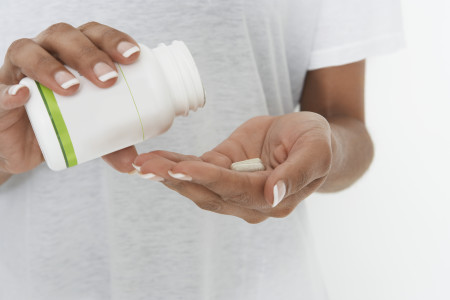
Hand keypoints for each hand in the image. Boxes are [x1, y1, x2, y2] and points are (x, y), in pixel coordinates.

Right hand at [0, 21, 139, 175]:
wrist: (23, 146)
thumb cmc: (62, 124)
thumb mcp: (92, 133)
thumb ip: (112, 144)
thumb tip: (133, 163)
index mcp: (74, 54)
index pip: (94, 34)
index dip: (113, 39)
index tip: (133, 57)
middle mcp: (46, 53)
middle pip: (65, 36)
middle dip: (89, 54)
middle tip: (108, 79)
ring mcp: (19, 70)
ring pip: (30, 51)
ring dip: (52, 67)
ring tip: (72, 89)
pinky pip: (0, 88)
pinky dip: (11, 90)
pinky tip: (23, 94)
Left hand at [133, 112, 332, 222]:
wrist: (310, 138)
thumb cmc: (318, 143)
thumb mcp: (316, 151)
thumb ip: (297, 174)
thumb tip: (273, 196)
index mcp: (274, 197)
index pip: (236, 190)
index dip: (208, 179)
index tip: (180, 168)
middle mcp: (249, 199)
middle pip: (208, 192)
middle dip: (176, 178)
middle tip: (146, 166)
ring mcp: (234, 186)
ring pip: (197, 184)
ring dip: (168, 174)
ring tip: (142, 163)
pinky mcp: (224, 169)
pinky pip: (197, 168)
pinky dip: (175, 164)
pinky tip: (154, 160)